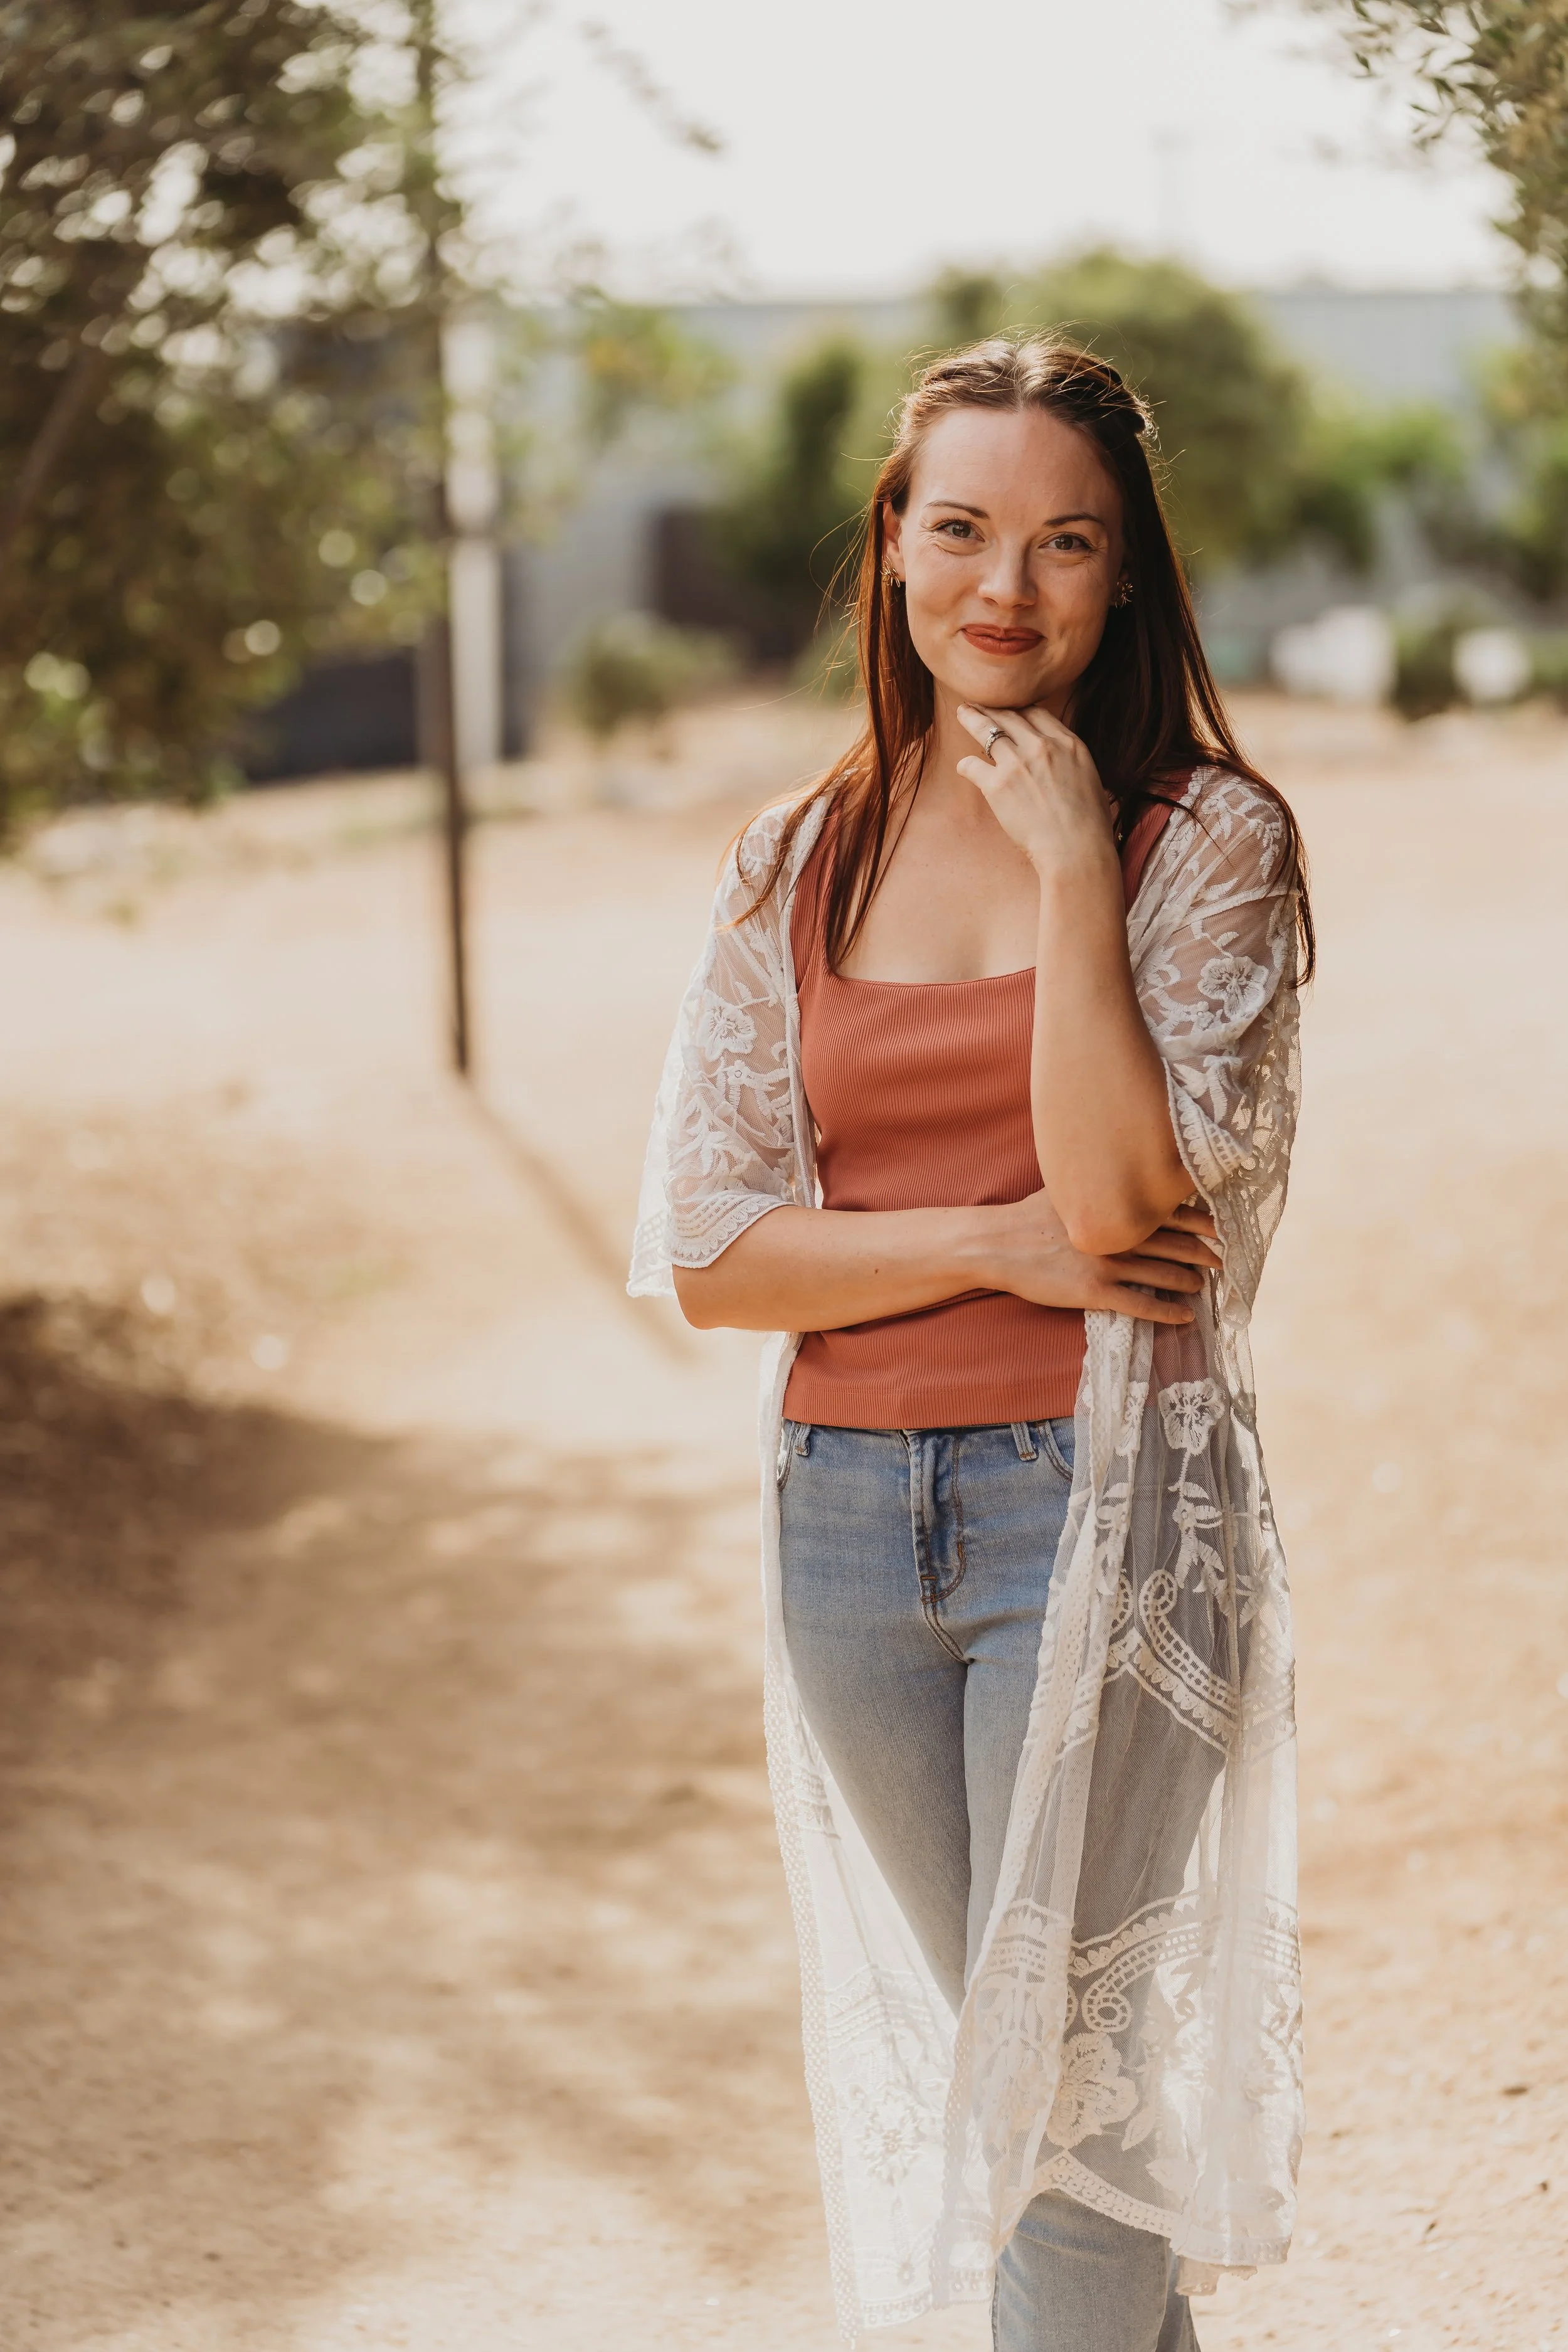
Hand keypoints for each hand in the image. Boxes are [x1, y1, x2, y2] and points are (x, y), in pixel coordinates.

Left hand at [955, 701, 1116, 877]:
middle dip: (991, 707)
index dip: (1019, 709)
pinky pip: (972, 765)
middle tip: (977, 703)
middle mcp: (1042, 746)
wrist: (1077, 850)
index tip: (1008, 709)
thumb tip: (1061, 762)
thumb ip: (1071, 761)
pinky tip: (964, 767)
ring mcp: (1018, 763)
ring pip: (987, 730)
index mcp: (1068, 743)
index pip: (1036, 712)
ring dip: (972, 719)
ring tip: (963, 713)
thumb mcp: (1090, 778)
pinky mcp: (997, 785)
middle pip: (1010, 715)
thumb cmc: (1089, 825)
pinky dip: (967, 765)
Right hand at [981, 1193, 1218, 1324]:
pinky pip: (1141, 1304)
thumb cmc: (1028, 1216)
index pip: (1169, 1212)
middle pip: (1174, 1243)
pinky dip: (1167, 1311)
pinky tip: (1185, 1317)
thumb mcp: (1065, 1190)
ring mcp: (1108, 1263)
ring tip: (1204, 1286)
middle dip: (1203, 1252)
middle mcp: (1117, 1233)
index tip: (1220, 1227)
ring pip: (1163, 1274)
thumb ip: (1096, 1189)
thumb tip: (1115, 1178)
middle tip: (1224, 1259)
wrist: (997, 1244)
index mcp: (1112, 1207)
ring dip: (1189, 1281)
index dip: (1199, 1221)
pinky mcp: (1095, 1291)